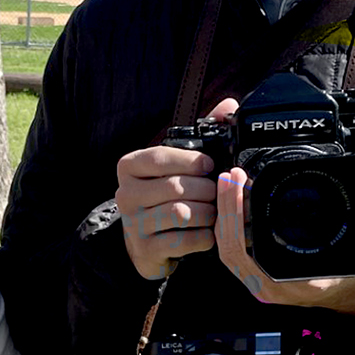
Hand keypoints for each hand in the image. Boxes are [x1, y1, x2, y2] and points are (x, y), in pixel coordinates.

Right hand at [115, 97, 237, 280]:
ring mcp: (133, 224)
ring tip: (213, 212)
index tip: (209, 165)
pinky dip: (204, 237)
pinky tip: (206, 233)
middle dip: (206, 190)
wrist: (146, 241)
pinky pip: (185, 240)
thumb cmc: (164, 195)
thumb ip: (201, 135)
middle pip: (176, 187)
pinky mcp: (146, 248)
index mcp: (129, 167)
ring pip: (182, 213)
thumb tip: (229, 105)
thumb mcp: (175, 164)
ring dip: (207, 213)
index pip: (159, 157)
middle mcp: (125, 194)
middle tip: (216, 193)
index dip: (190, 161)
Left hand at [215, 165, 354, 313]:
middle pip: (228, 244)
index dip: (234, 215)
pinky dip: (230, 225)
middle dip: (226, 206)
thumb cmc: (347, 279)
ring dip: (225, 214)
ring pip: (227, 247)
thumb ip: (322, 246)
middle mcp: (262, 286)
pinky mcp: (256, 274)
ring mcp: (257, 282)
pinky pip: (233, 251)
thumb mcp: (337, 259)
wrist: (350, 297)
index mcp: (277, 284)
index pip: (239, 248)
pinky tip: (232, 206)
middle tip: (228, 178)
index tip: (238, 186)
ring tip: (227, 184)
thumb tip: (312, 217)